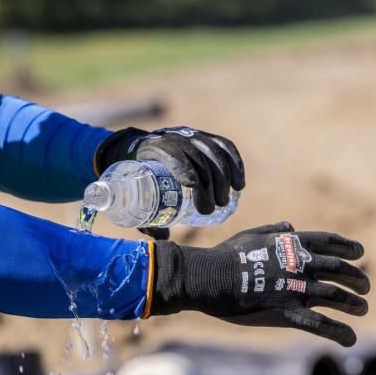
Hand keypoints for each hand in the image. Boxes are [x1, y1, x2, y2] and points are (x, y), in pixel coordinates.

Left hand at [95, 126, 244, 214]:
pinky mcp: (205, 138)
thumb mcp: (136, 192)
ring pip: (213, 150)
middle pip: (195, 154)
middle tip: (210, 208)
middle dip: (207, 181)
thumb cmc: (138, 179)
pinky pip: (225, 146)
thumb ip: (147, 215)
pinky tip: (239, 184)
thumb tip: (162, 239)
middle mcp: (173, 135)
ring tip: (223, 201)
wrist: (139, 149)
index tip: (191, 186)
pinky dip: (235, 164)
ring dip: (223, 177)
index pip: (169, 150)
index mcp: (151, 146)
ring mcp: (191, 135)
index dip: (181, 165)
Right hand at [150, 222, 369, 346]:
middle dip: (358, 278)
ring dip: (356, 304)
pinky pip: (323, 325)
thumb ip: (273, 230)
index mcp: (293, 244)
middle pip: (342, 270)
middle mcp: (302, 265)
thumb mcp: (250, 235)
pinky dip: (341, 333)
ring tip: (362, 308)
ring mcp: (298, 289)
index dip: (349, 247)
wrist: (211, 277)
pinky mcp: (290, 313)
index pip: (331, 242)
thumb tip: (290, 227)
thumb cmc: (226, 255)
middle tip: (365, 286)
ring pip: (339, 298)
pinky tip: (350, 339)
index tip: (359, 253)